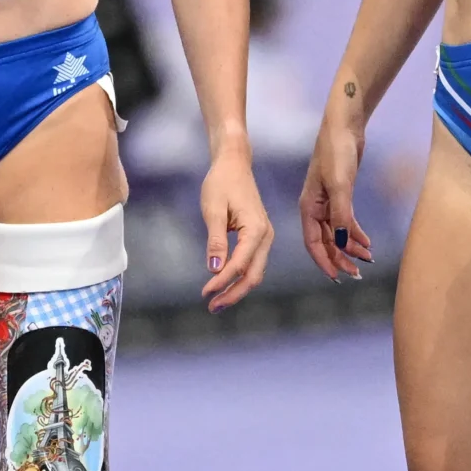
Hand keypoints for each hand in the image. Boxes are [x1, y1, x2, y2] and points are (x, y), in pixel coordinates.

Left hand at [197, 144, 272, 308]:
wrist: (234, 164)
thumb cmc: (221, 183)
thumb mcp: (213, 210)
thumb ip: (216, 241)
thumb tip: (214, 269)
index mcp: (256, 230)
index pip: (239, 265)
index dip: (222, 282)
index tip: (204, 293)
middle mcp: (266, 236)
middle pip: (254, 275)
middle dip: (233, 293)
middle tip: (212, 307)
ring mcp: (265, 236)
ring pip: (255, 272)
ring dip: (237, 288)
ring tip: (216, 300)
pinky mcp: (259, 236)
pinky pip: (253, 262)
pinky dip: (240, 276)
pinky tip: (225, 283)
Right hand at [300, 112, 371, 280]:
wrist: (345, 128)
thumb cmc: (337, 153)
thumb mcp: (340, 185)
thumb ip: (341, 216)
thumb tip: (344, 244)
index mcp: (308, 208)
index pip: (313, 243)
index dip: (324, 261)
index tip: (336, 277)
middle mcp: (315, 208)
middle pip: (326, 241)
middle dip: (340, 258)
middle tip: (357, 274)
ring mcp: (328, 202)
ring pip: (338, 233)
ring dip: (350, 247)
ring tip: (367, 260)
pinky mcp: (341, 195)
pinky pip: (346, 221)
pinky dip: (356, 233)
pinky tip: (367, 242)